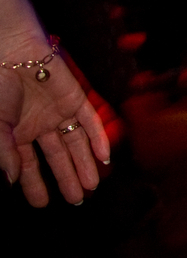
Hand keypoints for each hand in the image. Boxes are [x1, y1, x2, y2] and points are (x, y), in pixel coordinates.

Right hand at [0, 36, 110, 206]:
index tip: (41, 204)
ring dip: (85, 164)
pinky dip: (98, 138)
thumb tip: (9, 179)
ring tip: (91, 186)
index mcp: (18, 132)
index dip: (34, 184)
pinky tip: (104, 158)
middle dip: (66, 178)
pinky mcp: (75, 99)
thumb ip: (3, 151)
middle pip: (57, 157)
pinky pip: (90, 121)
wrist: (13, 53)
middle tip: (76, 200)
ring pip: (76, 143)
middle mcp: (40, 125)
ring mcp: (59, 112)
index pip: (29, 165)